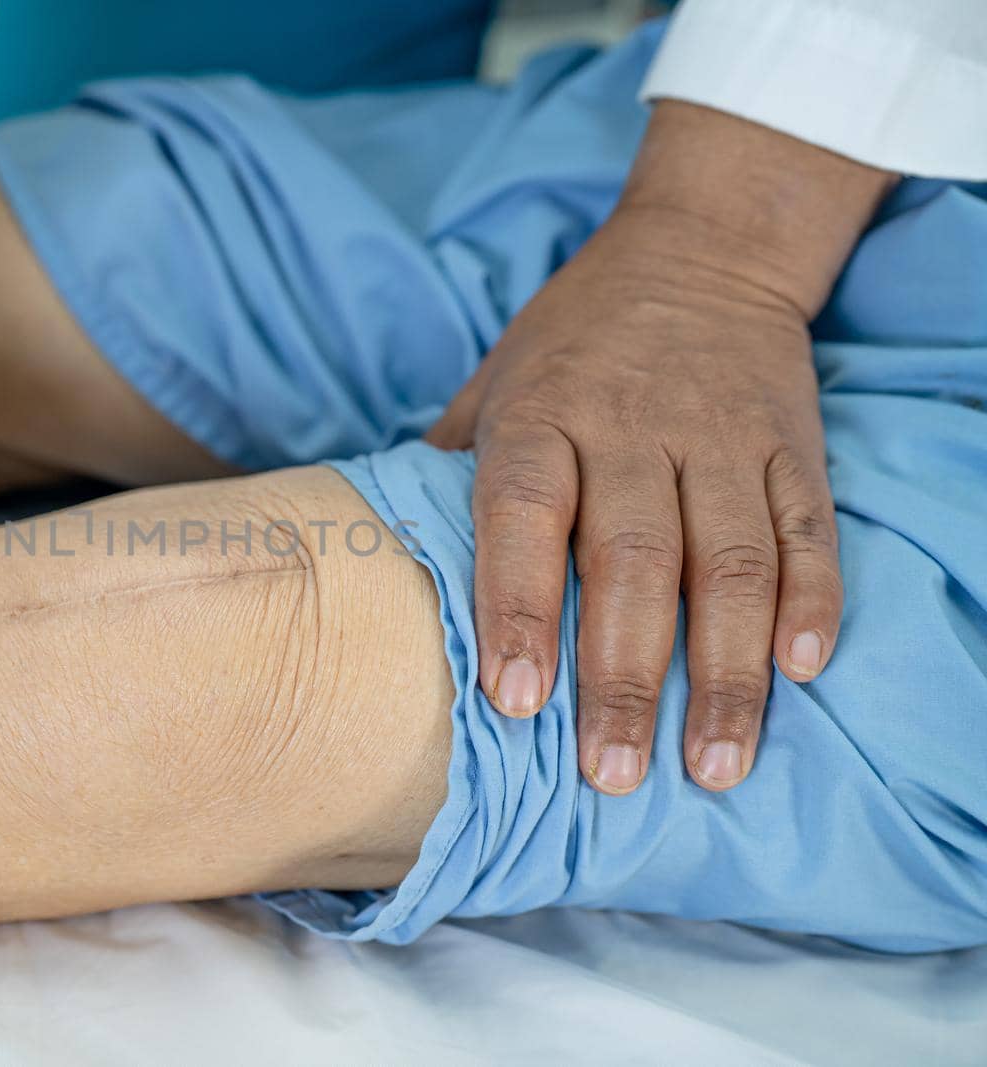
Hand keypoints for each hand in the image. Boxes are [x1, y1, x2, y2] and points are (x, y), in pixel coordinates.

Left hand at [428, 202, 840, 794]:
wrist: (696, 249)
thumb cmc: (569, 346)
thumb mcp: (491, 386)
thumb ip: (447, 474)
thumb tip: (380, 570)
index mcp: (540, 416)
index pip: (523, 515)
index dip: (517, 607)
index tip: (515, 701)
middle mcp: (630, 425)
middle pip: (632, 560)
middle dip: (623, 675)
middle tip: (612, 775)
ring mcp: (718, 435)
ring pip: (731, 561)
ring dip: (725, 669)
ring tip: (714, 765)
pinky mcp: (790, 442)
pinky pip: (806, 528)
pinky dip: (810, 601)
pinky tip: (800, 673)